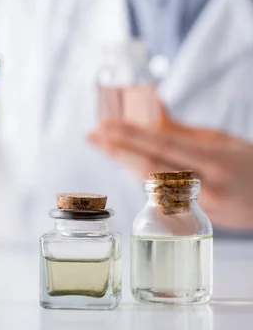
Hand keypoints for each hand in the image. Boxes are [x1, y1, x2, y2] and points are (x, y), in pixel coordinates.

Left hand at [89, 108, 252, 230]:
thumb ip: (181, 130)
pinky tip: (125, 162)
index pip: (163, 146)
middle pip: (150, 167)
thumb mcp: (221, 140)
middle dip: (116, 150)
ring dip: (124, 162)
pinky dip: (141, 177)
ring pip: (150, 184)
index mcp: (218, 161)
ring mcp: (201, 208)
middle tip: (91, 135)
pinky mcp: (194, 221)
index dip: (130, 135)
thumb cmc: (250, 165)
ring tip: (102, 144)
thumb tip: (150, 108)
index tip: (105, 124)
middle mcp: (208, 188)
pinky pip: (159, 196)